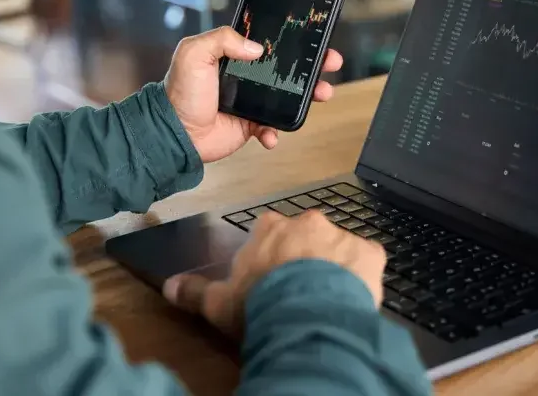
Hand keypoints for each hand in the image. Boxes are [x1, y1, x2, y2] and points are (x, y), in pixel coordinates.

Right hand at [163, 210, 385, 337]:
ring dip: (332, 266)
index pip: (268, 232)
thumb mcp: (220, 303)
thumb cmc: (260, 304)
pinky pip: (367, 261)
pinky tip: (352, 297)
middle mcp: (306, 223)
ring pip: (337, 248)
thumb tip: (168, 286)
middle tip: (298, 289)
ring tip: (325, 298)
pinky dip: (361, 276)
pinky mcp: (369, 253)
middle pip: (305, 236)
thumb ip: (195, 292)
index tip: (269, 276)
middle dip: (302, 257)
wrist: (308, 316)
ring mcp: (340, 235)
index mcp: (270, 229)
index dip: (269, 255)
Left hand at [164, 26, 342, 162]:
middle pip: (287, 68)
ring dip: (308, 97)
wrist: (174, 133)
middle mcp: (246, 77)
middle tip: (330, 63)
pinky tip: (270, 133)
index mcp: (234, 55)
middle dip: (312, 66)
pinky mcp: (250, 125)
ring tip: (322, 94)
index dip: (293, 41)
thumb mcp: (194, 53)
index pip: (270, 43)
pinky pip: (273, 127)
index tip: (314, 38)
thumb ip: (223, 39)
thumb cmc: (179, 92)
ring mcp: (250, 101)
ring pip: (288, 97)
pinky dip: (277, 132)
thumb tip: (256, 47)